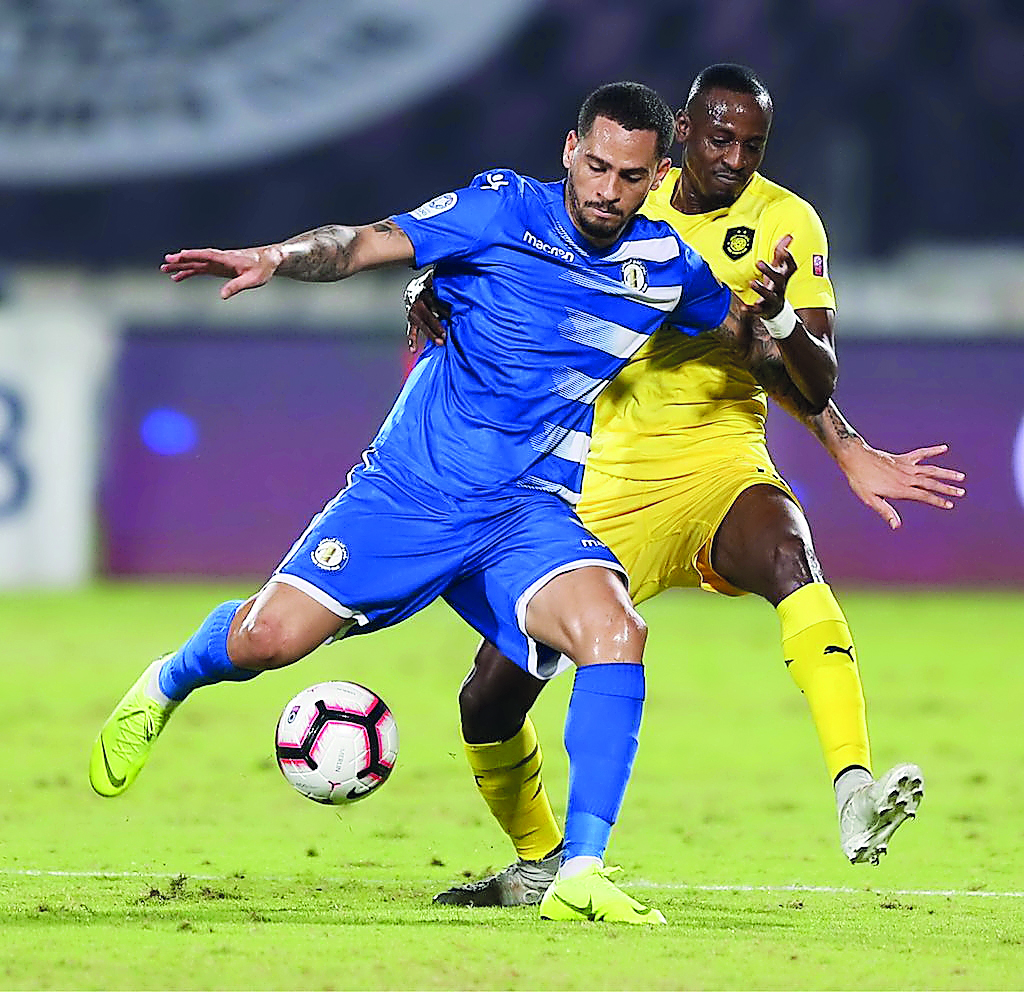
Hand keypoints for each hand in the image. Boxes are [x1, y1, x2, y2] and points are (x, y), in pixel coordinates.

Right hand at [161, 246, 282, 299]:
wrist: (269, 260)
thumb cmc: (263, 269)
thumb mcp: (252, 280)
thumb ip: (236, 286)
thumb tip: (221, 296)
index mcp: (227, 258)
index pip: (207, 255)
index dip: (193, 255)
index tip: (180, 255)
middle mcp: (219, 258)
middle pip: (197, 258)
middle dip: (182, 260)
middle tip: (165, 261)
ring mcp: (218, 263)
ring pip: (196, 263)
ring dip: (181, 266)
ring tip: (164, 269)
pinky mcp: (218, 268)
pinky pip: (200, 269)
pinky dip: (189, 272)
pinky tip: (178, 278)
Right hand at [403, 269, 448, 351]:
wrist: (413, 288)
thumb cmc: (432, 285)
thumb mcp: (436, 278)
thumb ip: (444, 278)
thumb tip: (461, 266)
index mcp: (426, 292)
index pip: (436, 303)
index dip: (444, 311)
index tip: (453, 317)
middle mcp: (418, 302)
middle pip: (428, 316)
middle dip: (437, 326)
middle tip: (446, 336)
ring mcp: (413, 312)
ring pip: (421, 325)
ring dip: (430, 334)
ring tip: (440, 344)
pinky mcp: (411, 319)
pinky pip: (411, 330)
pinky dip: (412, 340)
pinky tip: (413, 350)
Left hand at [748, 234, 795, 317]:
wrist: (775, 310)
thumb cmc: (775, 285)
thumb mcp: (779, 270)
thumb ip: (780, 254)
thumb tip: (789, 236)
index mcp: (783, 277)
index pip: (790, 268)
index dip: (789, 259)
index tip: (784, 250)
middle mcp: (780, 288)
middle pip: (779, 279)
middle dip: (769, 271)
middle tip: (758, 262)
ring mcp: (772, 299)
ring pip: (769, 295)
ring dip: (761, 289)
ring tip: (752, 283)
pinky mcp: (763, 309)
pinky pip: (757, 310)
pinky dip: (750, 309)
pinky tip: (743, 307)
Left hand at [835, 441, 966, 529]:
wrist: (854, 457)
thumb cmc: (860, 480)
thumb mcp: (869, 499)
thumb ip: (885, 511)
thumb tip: (896, 526)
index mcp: (900, 489)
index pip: (923, 496)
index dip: (937, 500)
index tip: (950, 505)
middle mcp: (906, 477)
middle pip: (931, 483)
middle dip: (947, 488)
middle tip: (962, 492)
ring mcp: (905, 466)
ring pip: (930, 469)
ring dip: (946, 473)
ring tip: (960, 476)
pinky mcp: (902, 458)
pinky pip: (920, 454)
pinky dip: (932, 451)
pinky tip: (944, 448)